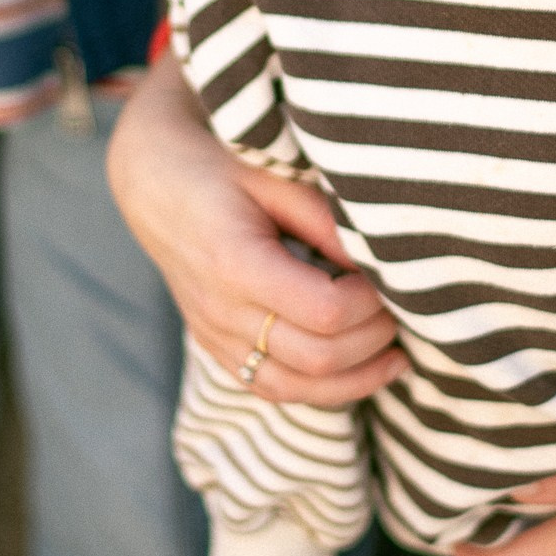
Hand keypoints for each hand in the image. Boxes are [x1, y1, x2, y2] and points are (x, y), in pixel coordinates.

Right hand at [106, 55, 402, 403]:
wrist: (152, 182)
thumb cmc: (219, 166)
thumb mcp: (274, 176)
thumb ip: (326, 222)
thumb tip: (381, 264)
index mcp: (236, 262)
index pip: (325, 312)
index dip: (370, 303)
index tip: (389, 278)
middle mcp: (220, 310)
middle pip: (316, 358)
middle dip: (372, 341)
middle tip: (403, 311)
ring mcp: (213, 335)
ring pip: (294, 388)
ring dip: (354, 380)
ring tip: (396, 357)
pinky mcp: (214, 346)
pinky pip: (271, 387)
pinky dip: (319, 388)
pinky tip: (356, 370)